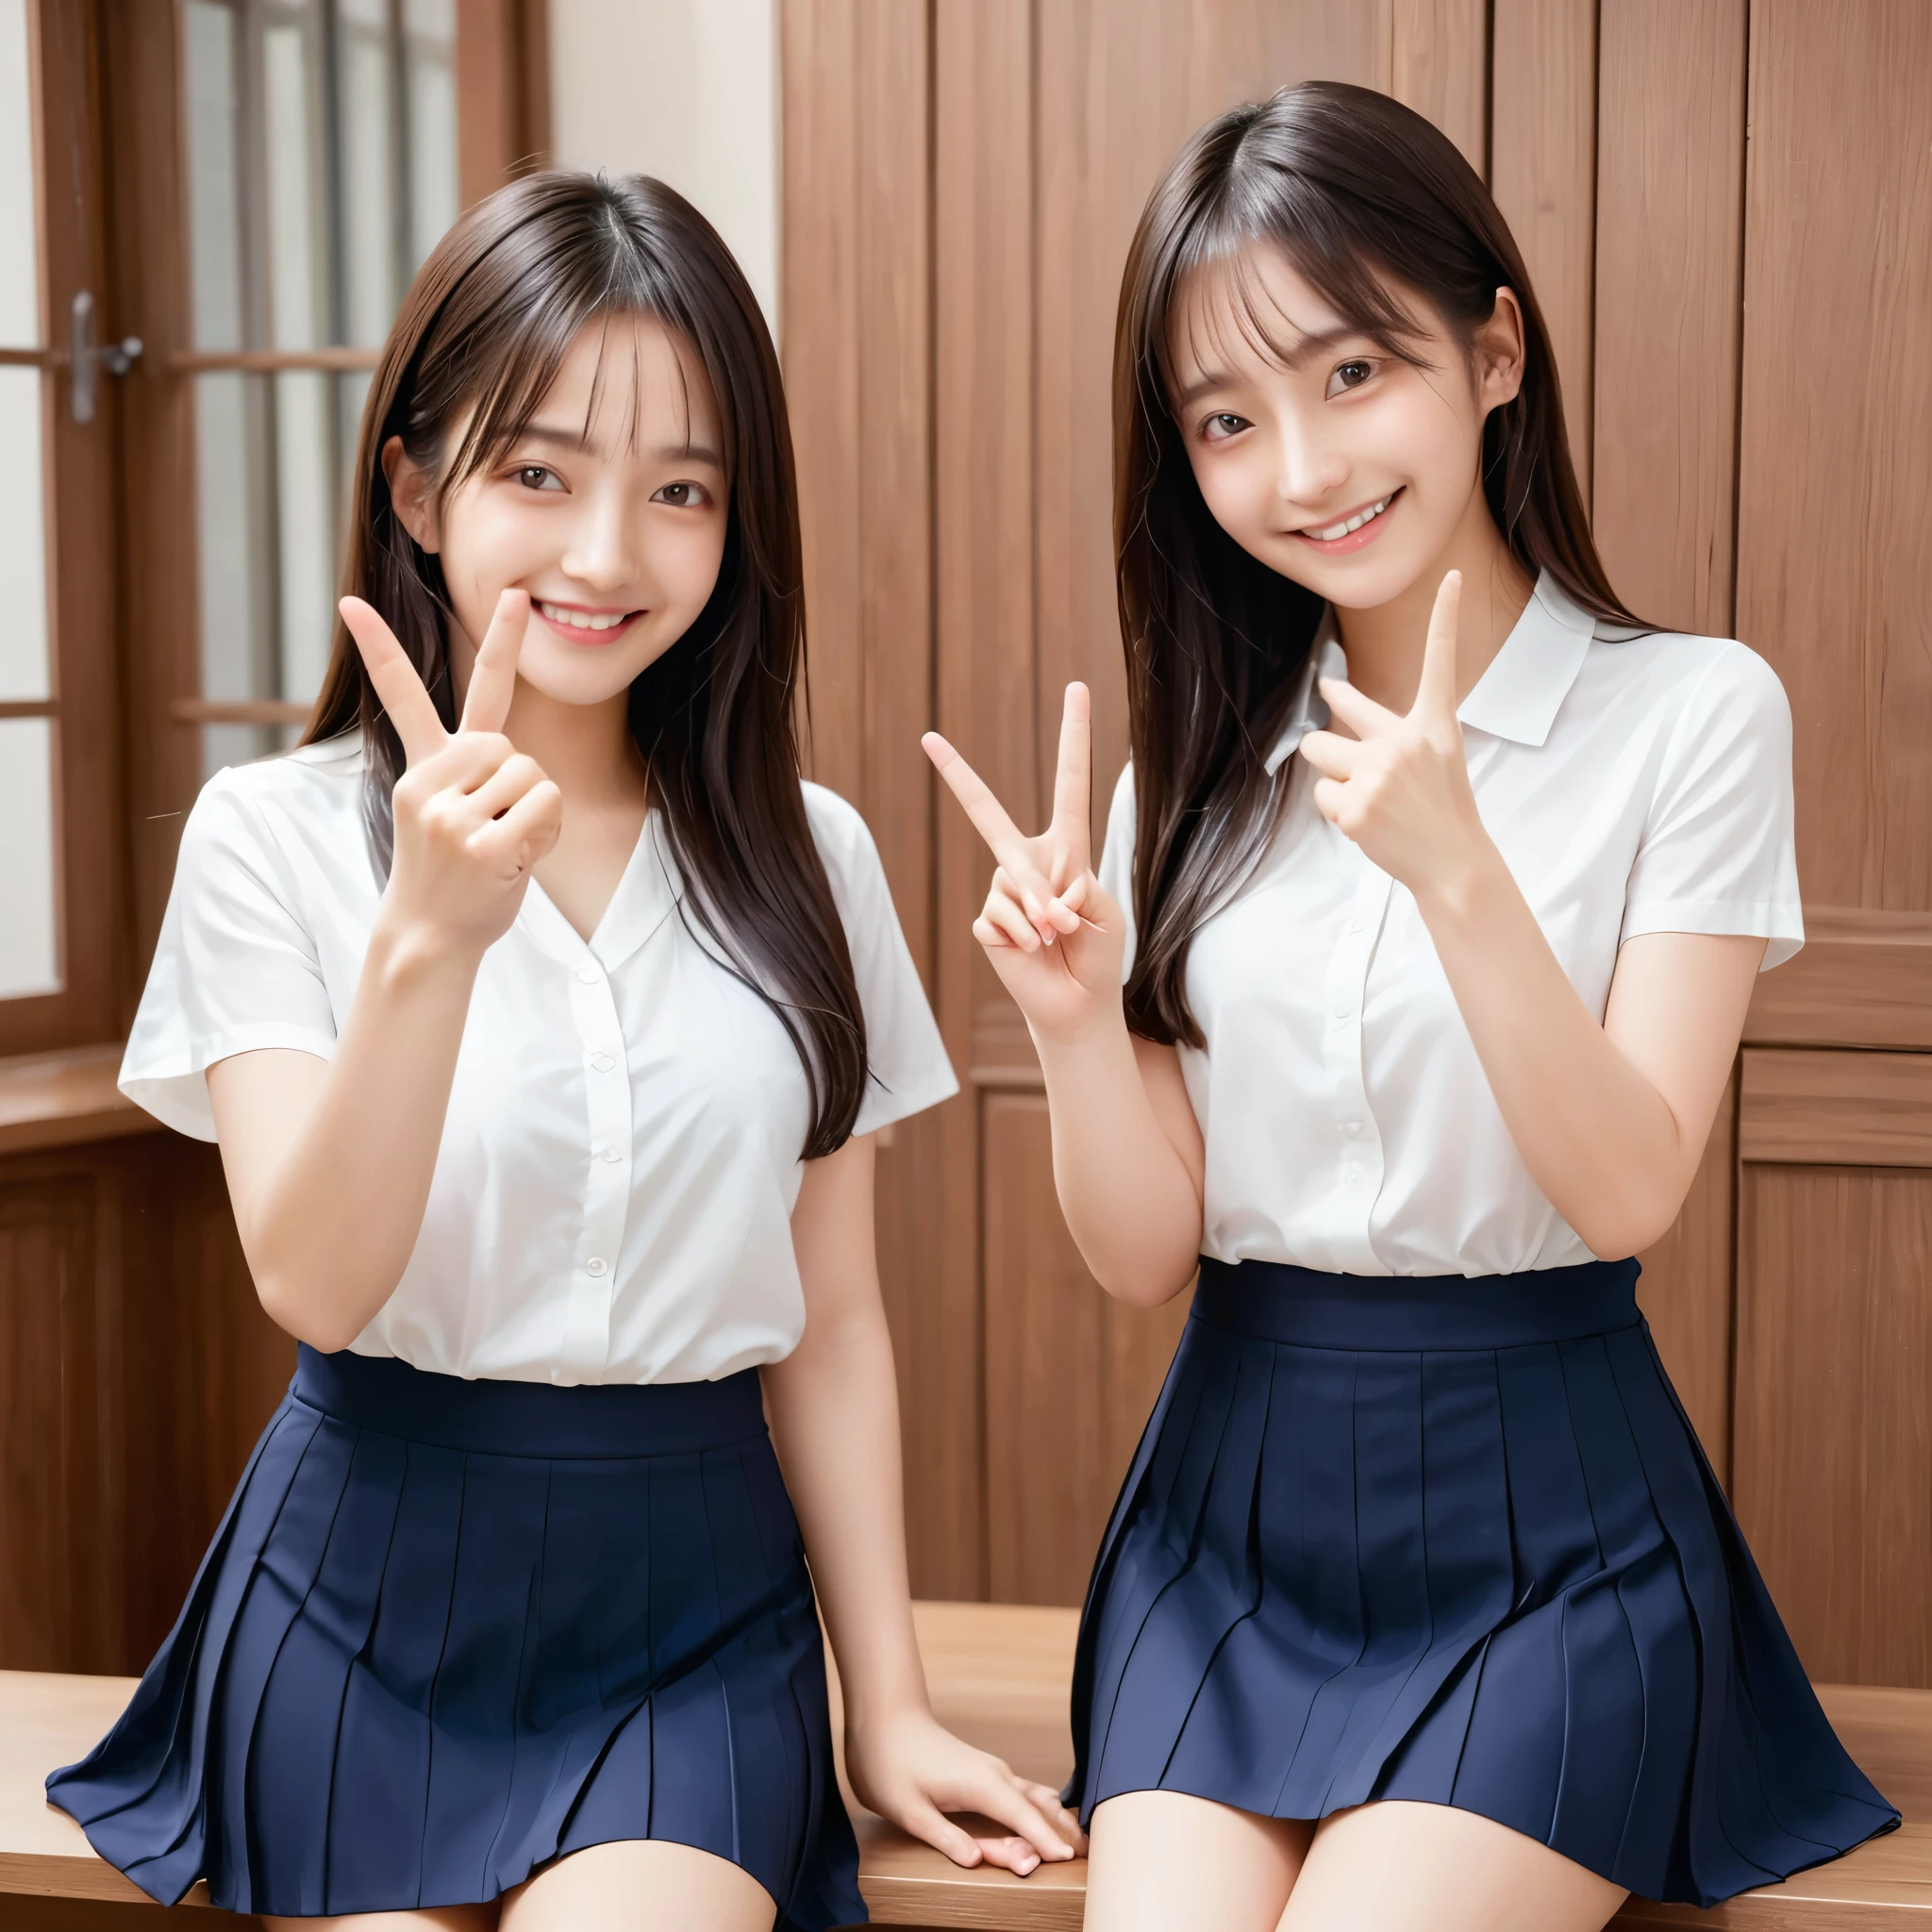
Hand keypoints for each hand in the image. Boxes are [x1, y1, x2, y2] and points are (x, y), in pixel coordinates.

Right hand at [340, 589, 561, 960]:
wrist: (431, 936)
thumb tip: (520, 769)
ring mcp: (449, 815)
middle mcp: (427, 785)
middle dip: (520, 779)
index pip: (401, 697)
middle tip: (495, 829)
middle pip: (504, 741)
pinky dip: (546, 832)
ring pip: (532, 771)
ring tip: (503, 848)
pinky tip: (515, 860)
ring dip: (536, 812)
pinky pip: (545, 803)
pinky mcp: (479, 843)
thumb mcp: (451, 815)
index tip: (350, 601)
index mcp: (421, 772)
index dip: (380, 646)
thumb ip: (478, 776)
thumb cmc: (456, 876)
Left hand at [845, 1704, 1084, 1876]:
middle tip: (1088, 1859)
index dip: (1045, 1840)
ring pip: (1036, 1798)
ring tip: (1082, 1844)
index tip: (1068, 1859)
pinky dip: (1044, 1809)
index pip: (1023, 1818)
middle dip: (1063, 1832)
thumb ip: (945, 1836)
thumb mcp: (909, 1809)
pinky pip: (1025, 1792)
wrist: (885, 1719)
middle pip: (1039, 1807)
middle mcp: (995, 1775)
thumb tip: (976, 1861)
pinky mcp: (988, 1772)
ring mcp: (993, 1771)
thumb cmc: (890, 1763)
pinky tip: (1055, 1818)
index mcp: (981, 1784)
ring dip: (1058, 1821)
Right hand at [922, 683, 1125, 1043]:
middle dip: (956, 775)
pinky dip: (1022, 938)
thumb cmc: (1097, 954)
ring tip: (1055, 939)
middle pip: (985, 812)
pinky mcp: (986, 923)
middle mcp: (1025, 862)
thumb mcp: (1103, 915)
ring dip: (1041, 916)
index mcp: (1065, 849)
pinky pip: (998, 918)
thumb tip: (1040, 893)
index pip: (1070, 784)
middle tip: (929, 738)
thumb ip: (1077, 892)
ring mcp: (1001, 891)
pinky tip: (1032, 952)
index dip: (1073, 737)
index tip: (1077, 689)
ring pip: (1013, 885)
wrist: (1077, 1004)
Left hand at [1298, 569, 1494, 905]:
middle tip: (1354, 758)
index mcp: (1432, 726)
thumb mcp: (1434, 762)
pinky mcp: (1357, 805)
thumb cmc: (1441, 813)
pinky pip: (1322, 796)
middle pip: (1335, 713)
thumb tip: (1327, 733)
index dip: (1445, 618)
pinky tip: (1371, 825)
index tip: (1452, 577)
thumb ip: (1390, 738)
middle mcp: (1404, 742)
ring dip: (1331, 778)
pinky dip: (1338, 812)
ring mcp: (1378, 773)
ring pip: (1316, 753)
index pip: (1440, 664)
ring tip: (1370, 802)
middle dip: (1329, 736)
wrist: (1452, 863)